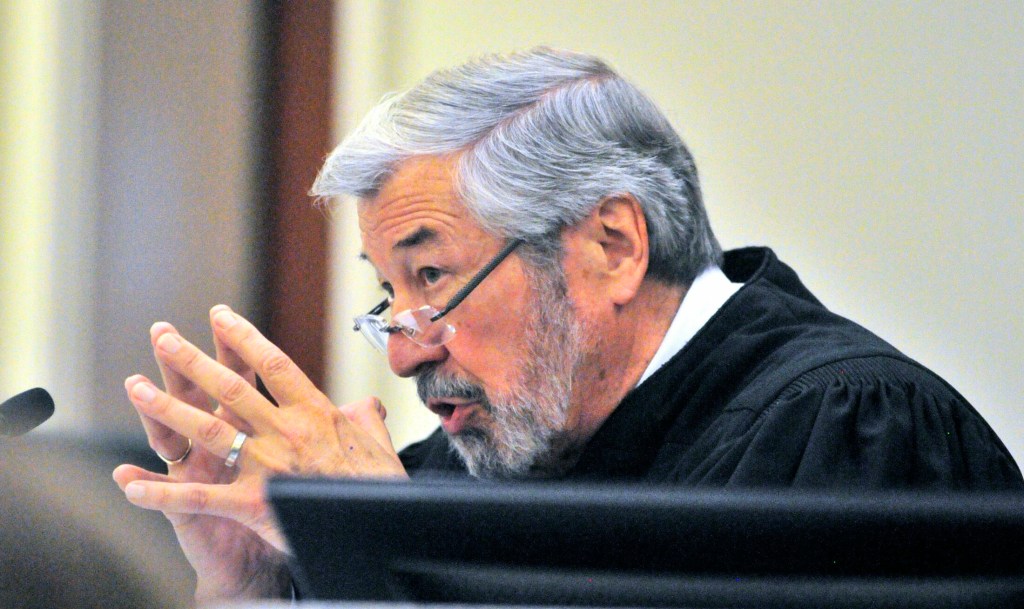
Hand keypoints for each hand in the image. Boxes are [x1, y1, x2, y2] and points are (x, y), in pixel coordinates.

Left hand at [113, 305, 406, 601]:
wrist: (379, 529)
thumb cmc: (380, 486)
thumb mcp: (378, 443)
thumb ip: (366, 417)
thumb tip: (366, 404)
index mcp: (314, 413)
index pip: (273, 365)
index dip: (243, 337)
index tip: (220, 315)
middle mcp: (285, 432)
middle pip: (231, 388)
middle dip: (193, 362)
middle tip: (163, 338)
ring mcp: (266, 466)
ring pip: (208, 430)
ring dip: (167, 408)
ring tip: (136, 387)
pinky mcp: (252, 503)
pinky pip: (199, 497)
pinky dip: (162, 493)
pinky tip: (131, 486)